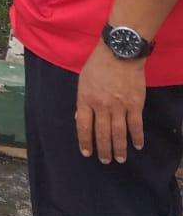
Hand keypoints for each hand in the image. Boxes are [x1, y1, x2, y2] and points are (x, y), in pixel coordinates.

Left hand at [76, 42, 146, 163]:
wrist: (119, 54)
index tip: (86, 153)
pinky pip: (136, 125)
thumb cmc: (98, 65)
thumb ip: (82, 101)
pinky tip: (137, 146)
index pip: (83, 126)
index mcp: (85, 99)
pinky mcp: (135, 105)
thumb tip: (79, 119)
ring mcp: (119, 106)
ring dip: (119, 148)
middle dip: (103, 149)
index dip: (84, 141)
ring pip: (118, 133)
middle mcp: (101, 106)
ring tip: (120, 159)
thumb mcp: (82, 81)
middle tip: (105, 161)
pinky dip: (137, 137)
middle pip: (101, 133)